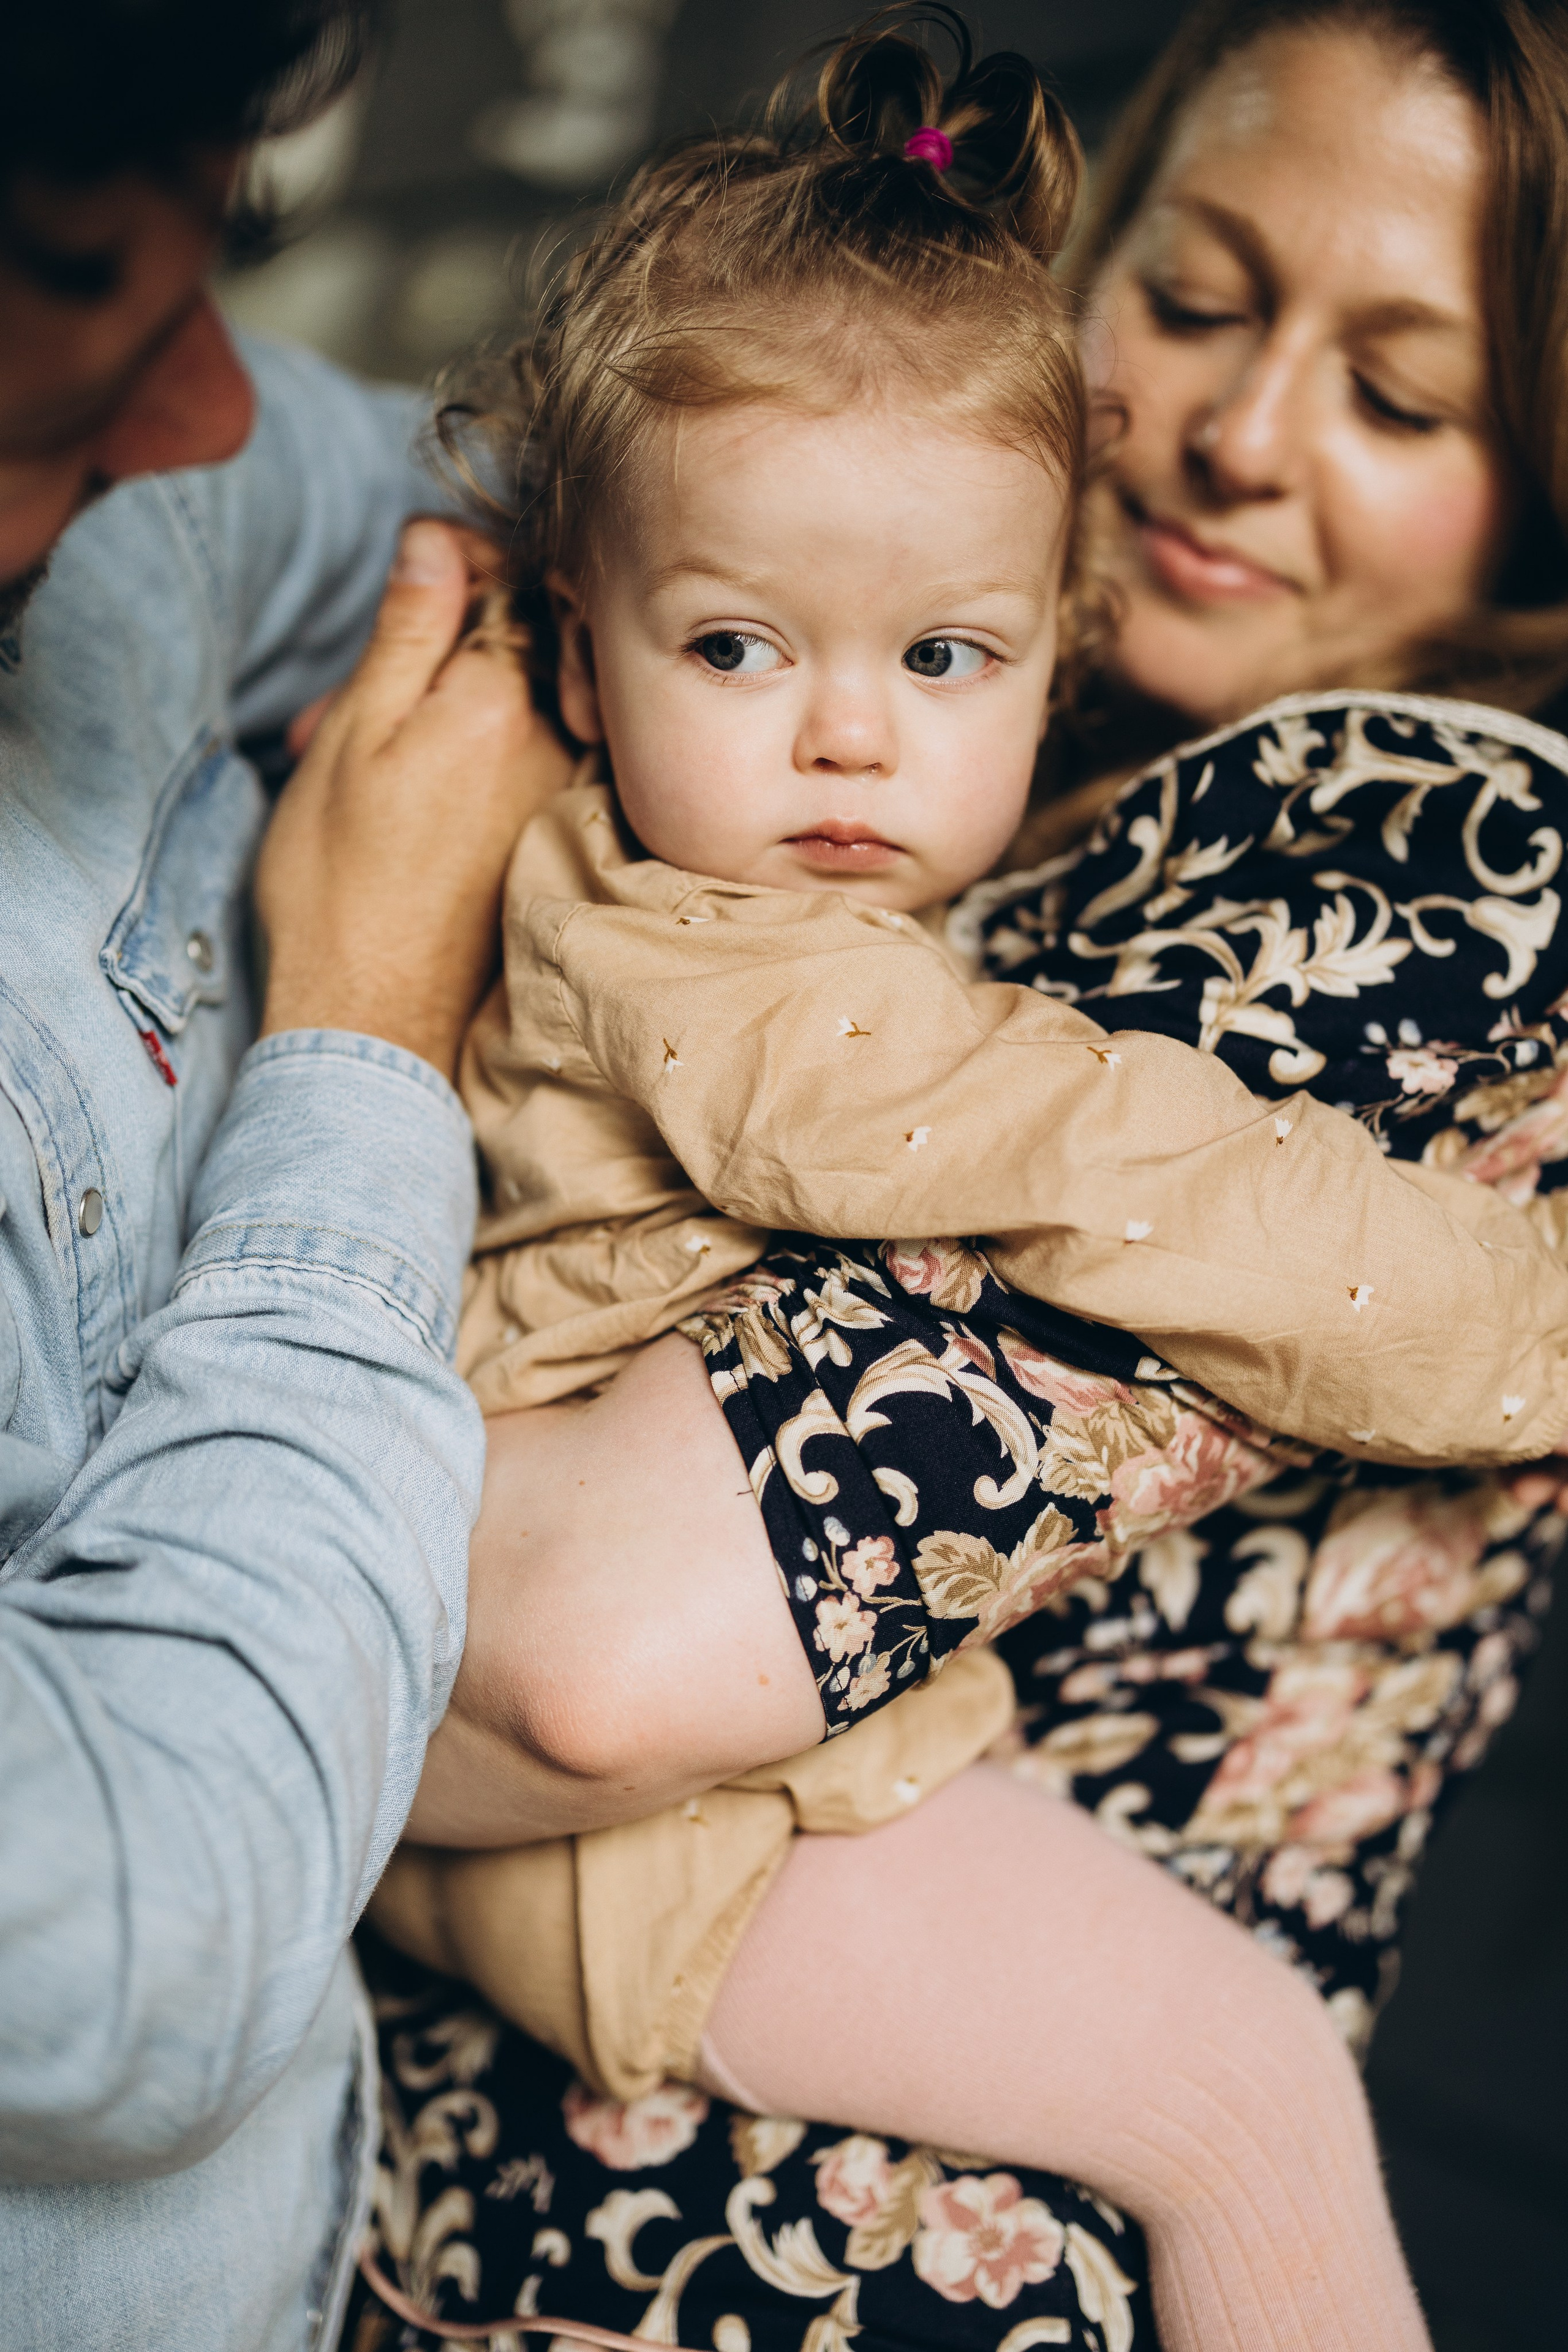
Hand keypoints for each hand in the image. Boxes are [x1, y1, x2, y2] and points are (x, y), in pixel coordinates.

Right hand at [256, 519, 574, 1082]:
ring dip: (432, 703)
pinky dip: (460, 752)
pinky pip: (518, 755)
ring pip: (509, 700)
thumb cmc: (342, 883)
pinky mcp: (548, 832)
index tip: (414, 567)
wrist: (372, 1018)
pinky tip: (402, 790)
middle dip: (430, 641)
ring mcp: (559, 790)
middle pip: (513, 637)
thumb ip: (410, 632)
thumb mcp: (356, 737)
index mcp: (499, 704)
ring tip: (349, 750)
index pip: (511, 575)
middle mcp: (553, 743)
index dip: (459, 555)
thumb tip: (439, 538)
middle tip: (347, 696)